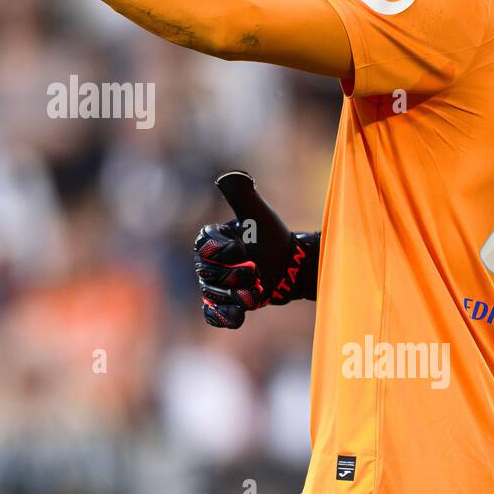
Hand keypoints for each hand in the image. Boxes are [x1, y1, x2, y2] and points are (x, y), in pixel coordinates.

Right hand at [194, 170, 319, 328]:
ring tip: (258, 291)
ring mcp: (213, 286)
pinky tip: (240, 316)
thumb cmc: (271, 235)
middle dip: (233, 275)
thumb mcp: (258, 213)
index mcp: (210, 239)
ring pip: (213, 296)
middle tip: (257, 271)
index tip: (244, 249)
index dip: (222, 251)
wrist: (289, 265)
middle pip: (209, 275)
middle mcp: (206, 263)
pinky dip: (224, 317)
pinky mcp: (223, 305)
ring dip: (236, 295)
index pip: (204, 247)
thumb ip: (242, 194)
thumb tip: (230, 176)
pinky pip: (213, 315)